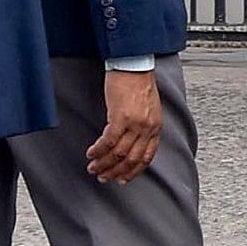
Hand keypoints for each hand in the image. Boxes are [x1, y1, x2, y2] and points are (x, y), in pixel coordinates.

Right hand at [86, 67, 160, 182]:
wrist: (134, 66)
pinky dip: (98, 150)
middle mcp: (148, 128)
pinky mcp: (121, 117)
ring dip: (103, 164)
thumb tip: (131, 142)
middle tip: (102, 177)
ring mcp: (135, 124)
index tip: (122, 179)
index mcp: (156, 128)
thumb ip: (143, 126)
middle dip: (115, 172)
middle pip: (131, 159)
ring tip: (93, 168)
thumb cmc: (138, 84)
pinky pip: (108, 141)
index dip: (133, 171)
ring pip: (118, 153)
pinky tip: (90, 153)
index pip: (146, 157)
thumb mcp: (147, 109)